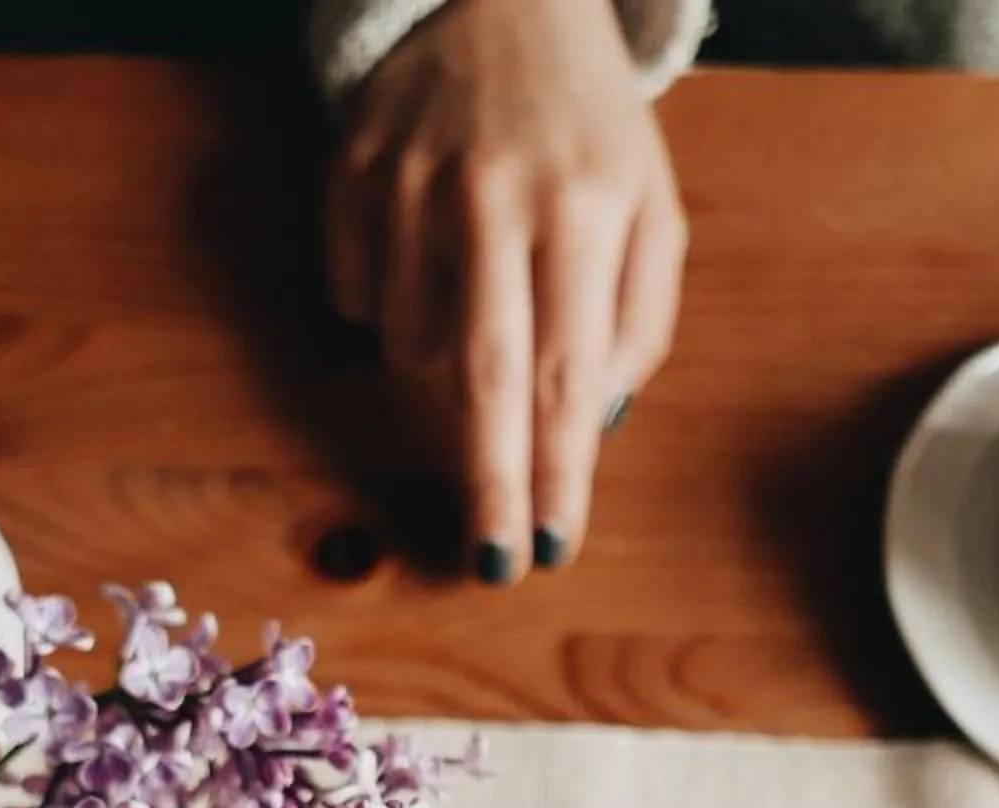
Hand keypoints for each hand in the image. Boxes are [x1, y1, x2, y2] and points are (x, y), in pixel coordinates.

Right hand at [327, 0, 682, 582]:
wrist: (503, 1)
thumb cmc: (590, 127)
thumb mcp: (650, 208)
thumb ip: (636, 318)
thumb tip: (589, 426)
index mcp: (581, 208)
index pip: (565, 372)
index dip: (554, 471)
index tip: (549, 547)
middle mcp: (489, 198)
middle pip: (479, 379)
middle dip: (487, 483)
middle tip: (492, 561)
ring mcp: (407, 186)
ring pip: (409, 347)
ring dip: (442, 385)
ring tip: (477, 348)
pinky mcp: (348, 176)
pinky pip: (356, 297)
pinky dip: (389, 315)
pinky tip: (428, 271)